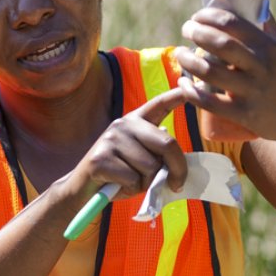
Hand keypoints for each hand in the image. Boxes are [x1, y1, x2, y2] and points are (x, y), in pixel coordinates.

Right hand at [70, 85, 189, 199]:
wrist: (83, 189)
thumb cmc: (118, 176)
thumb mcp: (141, 162)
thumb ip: (156, 156)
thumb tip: (175, 166)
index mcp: (135, 121)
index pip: (159, 104)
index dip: (177, 96)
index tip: (192, 86)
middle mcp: (123, 124)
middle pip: (166, 143)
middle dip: (178, 168)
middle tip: (176, 184)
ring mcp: (111, 139)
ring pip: (150, 167)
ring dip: (146, 183)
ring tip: (130, 181)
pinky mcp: (100, 158)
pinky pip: (133, 179)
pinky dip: (131, 189)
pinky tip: (117, 185)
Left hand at [174, 7, 275, 144]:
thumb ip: (268, 27)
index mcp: (268, 48)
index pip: (233, 23)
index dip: (209, 16)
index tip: (197, 16)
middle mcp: (261, 68)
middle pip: (220, 44)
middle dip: (196, 33)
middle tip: (186, 30)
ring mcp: (252, 92)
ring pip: (210, 72)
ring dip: (188, 60)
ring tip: (180, 53)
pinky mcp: (244, 115)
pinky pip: (210, 103)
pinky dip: (191, 93)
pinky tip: (182, 83)